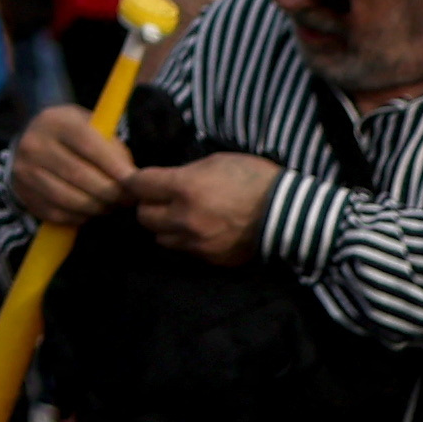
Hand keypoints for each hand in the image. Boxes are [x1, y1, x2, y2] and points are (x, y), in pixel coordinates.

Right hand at [5, 104, 138, 230]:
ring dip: (96, 207)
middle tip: (127, 200)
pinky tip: (90, 211)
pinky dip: (79, 217)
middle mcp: (34, 143)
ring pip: (68, 198)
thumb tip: (132, 180)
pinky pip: (57, 213)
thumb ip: (112, 148)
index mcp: (56, 121)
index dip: (114, 167)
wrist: (33, 141)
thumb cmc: (73, 135)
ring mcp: (25, 170)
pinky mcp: (23, 193)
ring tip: (110, 206)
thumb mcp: (91, 127)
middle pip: (79, 175)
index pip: (89, 145)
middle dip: (109, 192)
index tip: (134, 183)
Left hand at [120, 154, 282, 258]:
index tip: (138, 181)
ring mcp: (197, 243)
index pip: (138, 186)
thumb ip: (184, 173)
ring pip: (160, 238)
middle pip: (144, 217)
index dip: (136, 182)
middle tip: (160, 199)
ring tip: (180, 216)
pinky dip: (185, 241)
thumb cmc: (253, 178)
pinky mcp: (210, 259)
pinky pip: (184, 251)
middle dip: (148, 206)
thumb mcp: (214, 162)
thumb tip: (164, 182)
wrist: (287, 212)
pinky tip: (199, 230)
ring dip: (164, 226)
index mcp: (184, 188)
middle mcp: (184, 218)